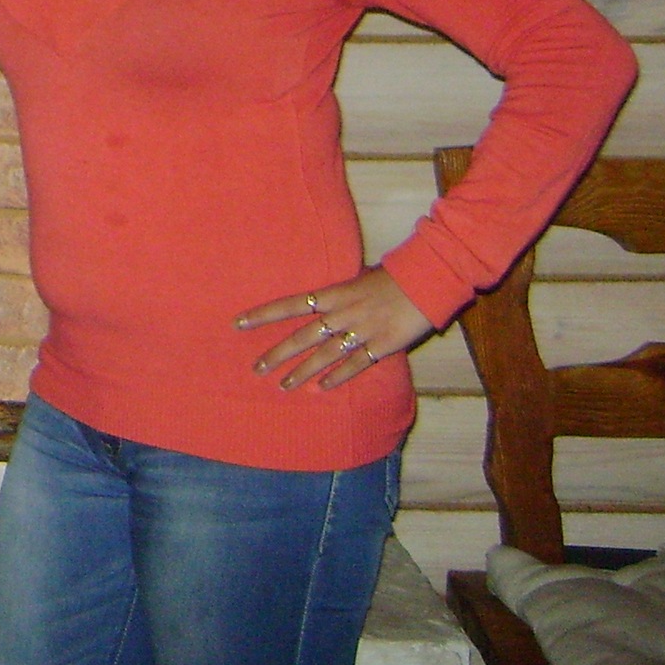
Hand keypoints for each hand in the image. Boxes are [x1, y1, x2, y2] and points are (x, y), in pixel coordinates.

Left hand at [237, 266, 432, 392]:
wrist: (425, 282)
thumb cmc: (391, 276)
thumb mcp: (358, 278)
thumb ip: (338, 294)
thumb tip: (321, 301)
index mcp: (333, 294)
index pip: (289, 305)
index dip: (263, 314)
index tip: (239, 323)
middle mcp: (341, 314)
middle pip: (302, 337)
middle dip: (277, 354)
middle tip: (257, 368)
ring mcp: (360, 332)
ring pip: (324, 356)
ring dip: (302, 372)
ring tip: (283, 385)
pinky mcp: (381, 346)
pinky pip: (355, 365)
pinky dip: (337, 377)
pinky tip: (322, 387)